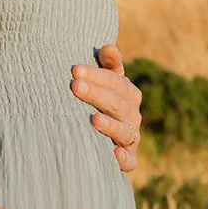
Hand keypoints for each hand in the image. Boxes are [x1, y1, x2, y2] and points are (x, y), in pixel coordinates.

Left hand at [71, 44, 142, 174]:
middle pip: (118, 104)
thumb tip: (108, 47)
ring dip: (110, 125)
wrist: (97, 137)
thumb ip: (106, 64)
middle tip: (75, 86)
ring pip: (124, 131)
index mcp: (128, 93)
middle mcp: (132, 115)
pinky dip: (125, 159)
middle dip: (97, 95)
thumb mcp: (102, 80)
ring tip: (93, 119)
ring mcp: (130, 137)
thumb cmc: (97, 101)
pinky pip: (130, 161)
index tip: (75, 70)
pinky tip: (114, 153)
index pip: (116, 82)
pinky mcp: (128, 159)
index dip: (97, 75)